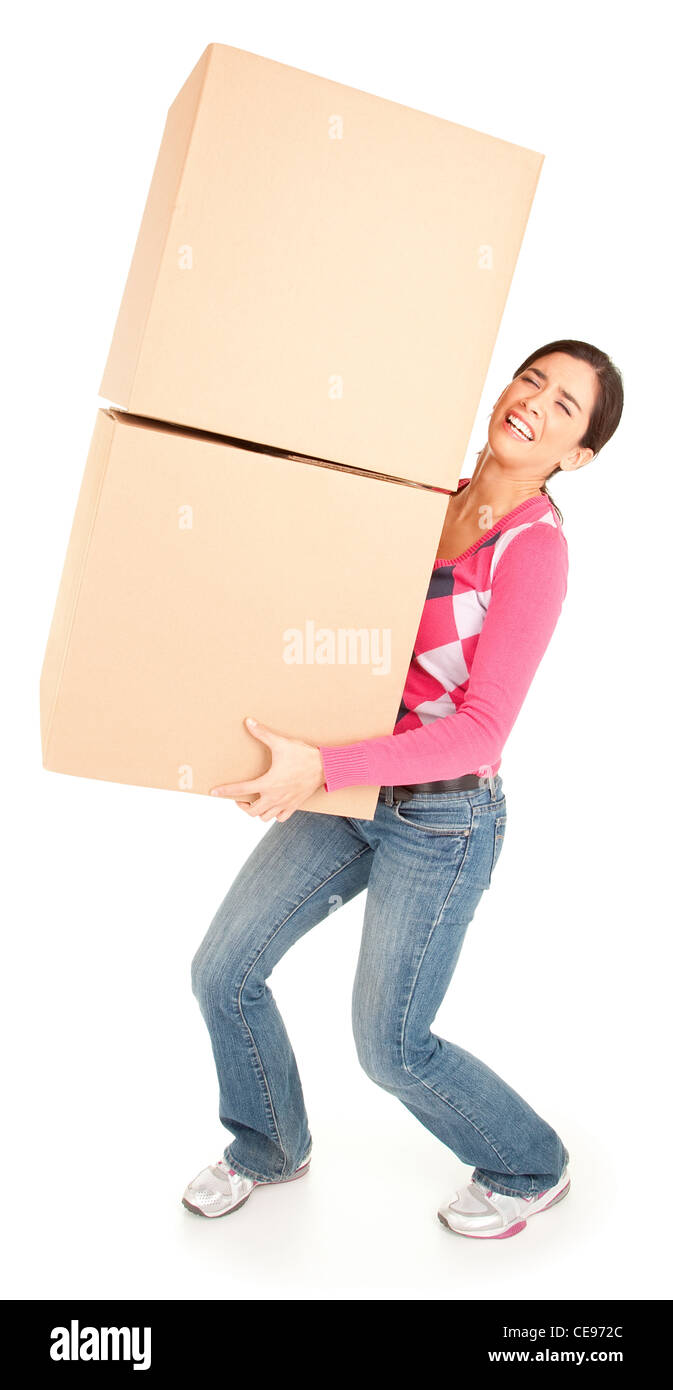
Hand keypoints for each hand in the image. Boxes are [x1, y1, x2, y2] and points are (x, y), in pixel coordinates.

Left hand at [210, 717, 325, 821]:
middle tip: (240, 798)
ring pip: (265, 817)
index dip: (225, 791)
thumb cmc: (303, 755)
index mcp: (267, 783)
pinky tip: (273, 805)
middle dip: (242, 806)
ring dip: (257, 811)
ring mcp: (285, 803)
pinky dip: (274, 814)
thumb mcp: (281, 743)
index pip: (241, 789)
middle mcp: (274, 797)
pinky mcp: (295, 805)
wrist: (325, 767)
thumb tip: (249, 722)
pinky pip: (281, 818)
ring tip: (255, 802)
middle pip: (252, 811)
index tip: (214, 792)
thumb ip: (263, 733)